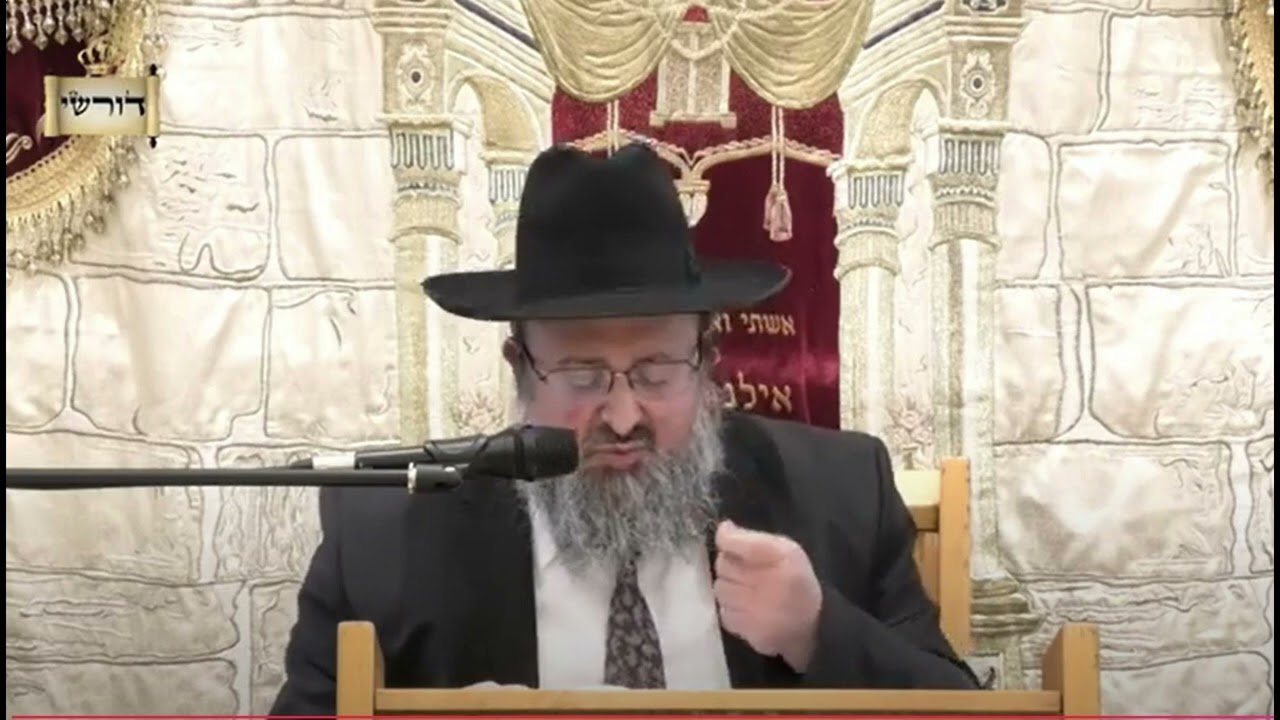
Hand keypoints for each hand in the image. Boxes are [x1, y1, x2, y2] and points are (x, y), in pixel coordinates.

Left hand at [713, 519, 822, 671]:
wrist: (814, 624)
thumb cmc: (797, 580)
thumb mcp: (785, 549)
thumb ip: (751, 537)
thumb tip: (723, 529)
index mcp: (780, 556)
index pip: (735, 542)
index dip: (727, 539)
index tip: (728, 537)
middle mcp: (768, 583)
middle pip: (723, 565)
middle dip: (729, 564)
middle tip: (744, 569)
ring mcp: (757, 610)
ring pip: (720, 589)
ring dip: (728, 587)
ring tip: (745, 589)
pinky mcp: (750, 632)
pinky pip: (725, 613)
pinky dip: (732, 609)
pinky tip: (746, 608)